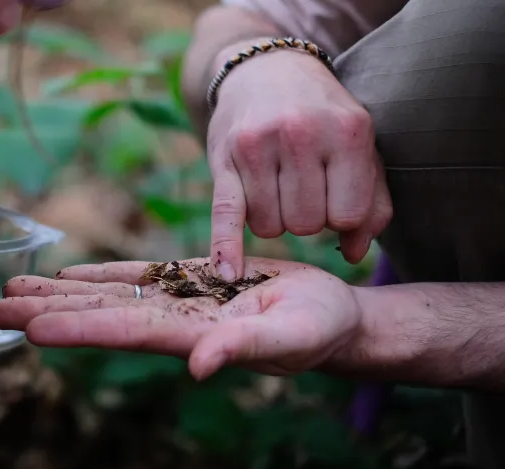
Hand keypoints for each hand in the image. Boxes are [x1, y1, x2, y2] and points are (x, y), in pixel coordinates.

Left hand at [0, 258, 362, 379]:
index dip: (76, 330)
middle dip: (45, 312)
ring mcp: (174, 301)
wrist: (332, 315)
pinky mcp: (185, 280)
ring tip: (12, 288)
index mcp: (189, 337)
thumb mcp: (289, 339)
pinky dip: (97, 275)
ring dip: (57, 293)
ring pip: (104, 295)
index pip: (122, 333)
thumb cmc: (320, 332)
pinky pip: (133, 277)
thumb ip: (243, 349)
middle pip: (97, 315)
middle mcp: (170, 323)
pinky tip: (65, 274)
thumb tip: (199, 367)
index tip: (30, 330)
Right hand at [207, 48, 391, 280]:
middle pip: (306, 225)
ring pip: (270, 227)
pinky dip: (226, 247)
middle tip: (301, 190)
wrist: (265, 70)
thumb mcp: (357, 145)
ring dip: (273, 220)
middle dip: (305, 218)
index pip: (349, 215)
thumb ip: (371, 201)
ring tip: (275, 189)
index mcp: (347, 131)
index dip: (340, 217)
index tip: (332, 197)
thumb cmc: (320, 117)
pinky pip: (226, 213)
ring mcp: (259, 146)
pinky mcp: (225, 158)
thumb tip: (354, 254)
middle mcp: (302, 134)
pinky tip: (228, 271)